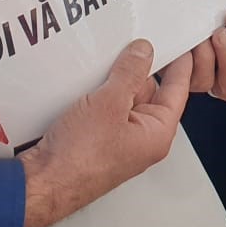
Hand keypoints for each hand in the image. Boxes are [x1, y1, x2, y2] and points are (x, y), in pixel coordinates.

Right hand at [20, 40, 191, 226]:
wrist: (43, 182)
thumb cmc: (79, 160)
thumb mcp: (110, 102)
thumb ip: (130, 72)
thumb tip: (143, 53)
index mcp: (157, 133)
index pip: (177, 90)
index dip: (180, 63)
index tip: (182, 44)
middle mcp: (141, 138)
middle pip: (149, 91)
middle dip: (139, 69)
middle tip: (132, 46)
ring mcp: (118, 139)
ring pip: (124, 98)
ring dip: (115, 81)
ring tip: (105, 64)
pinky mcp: (96, 138)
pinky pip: (105, 107)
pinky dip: (99, 93)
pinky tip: (88, 82)